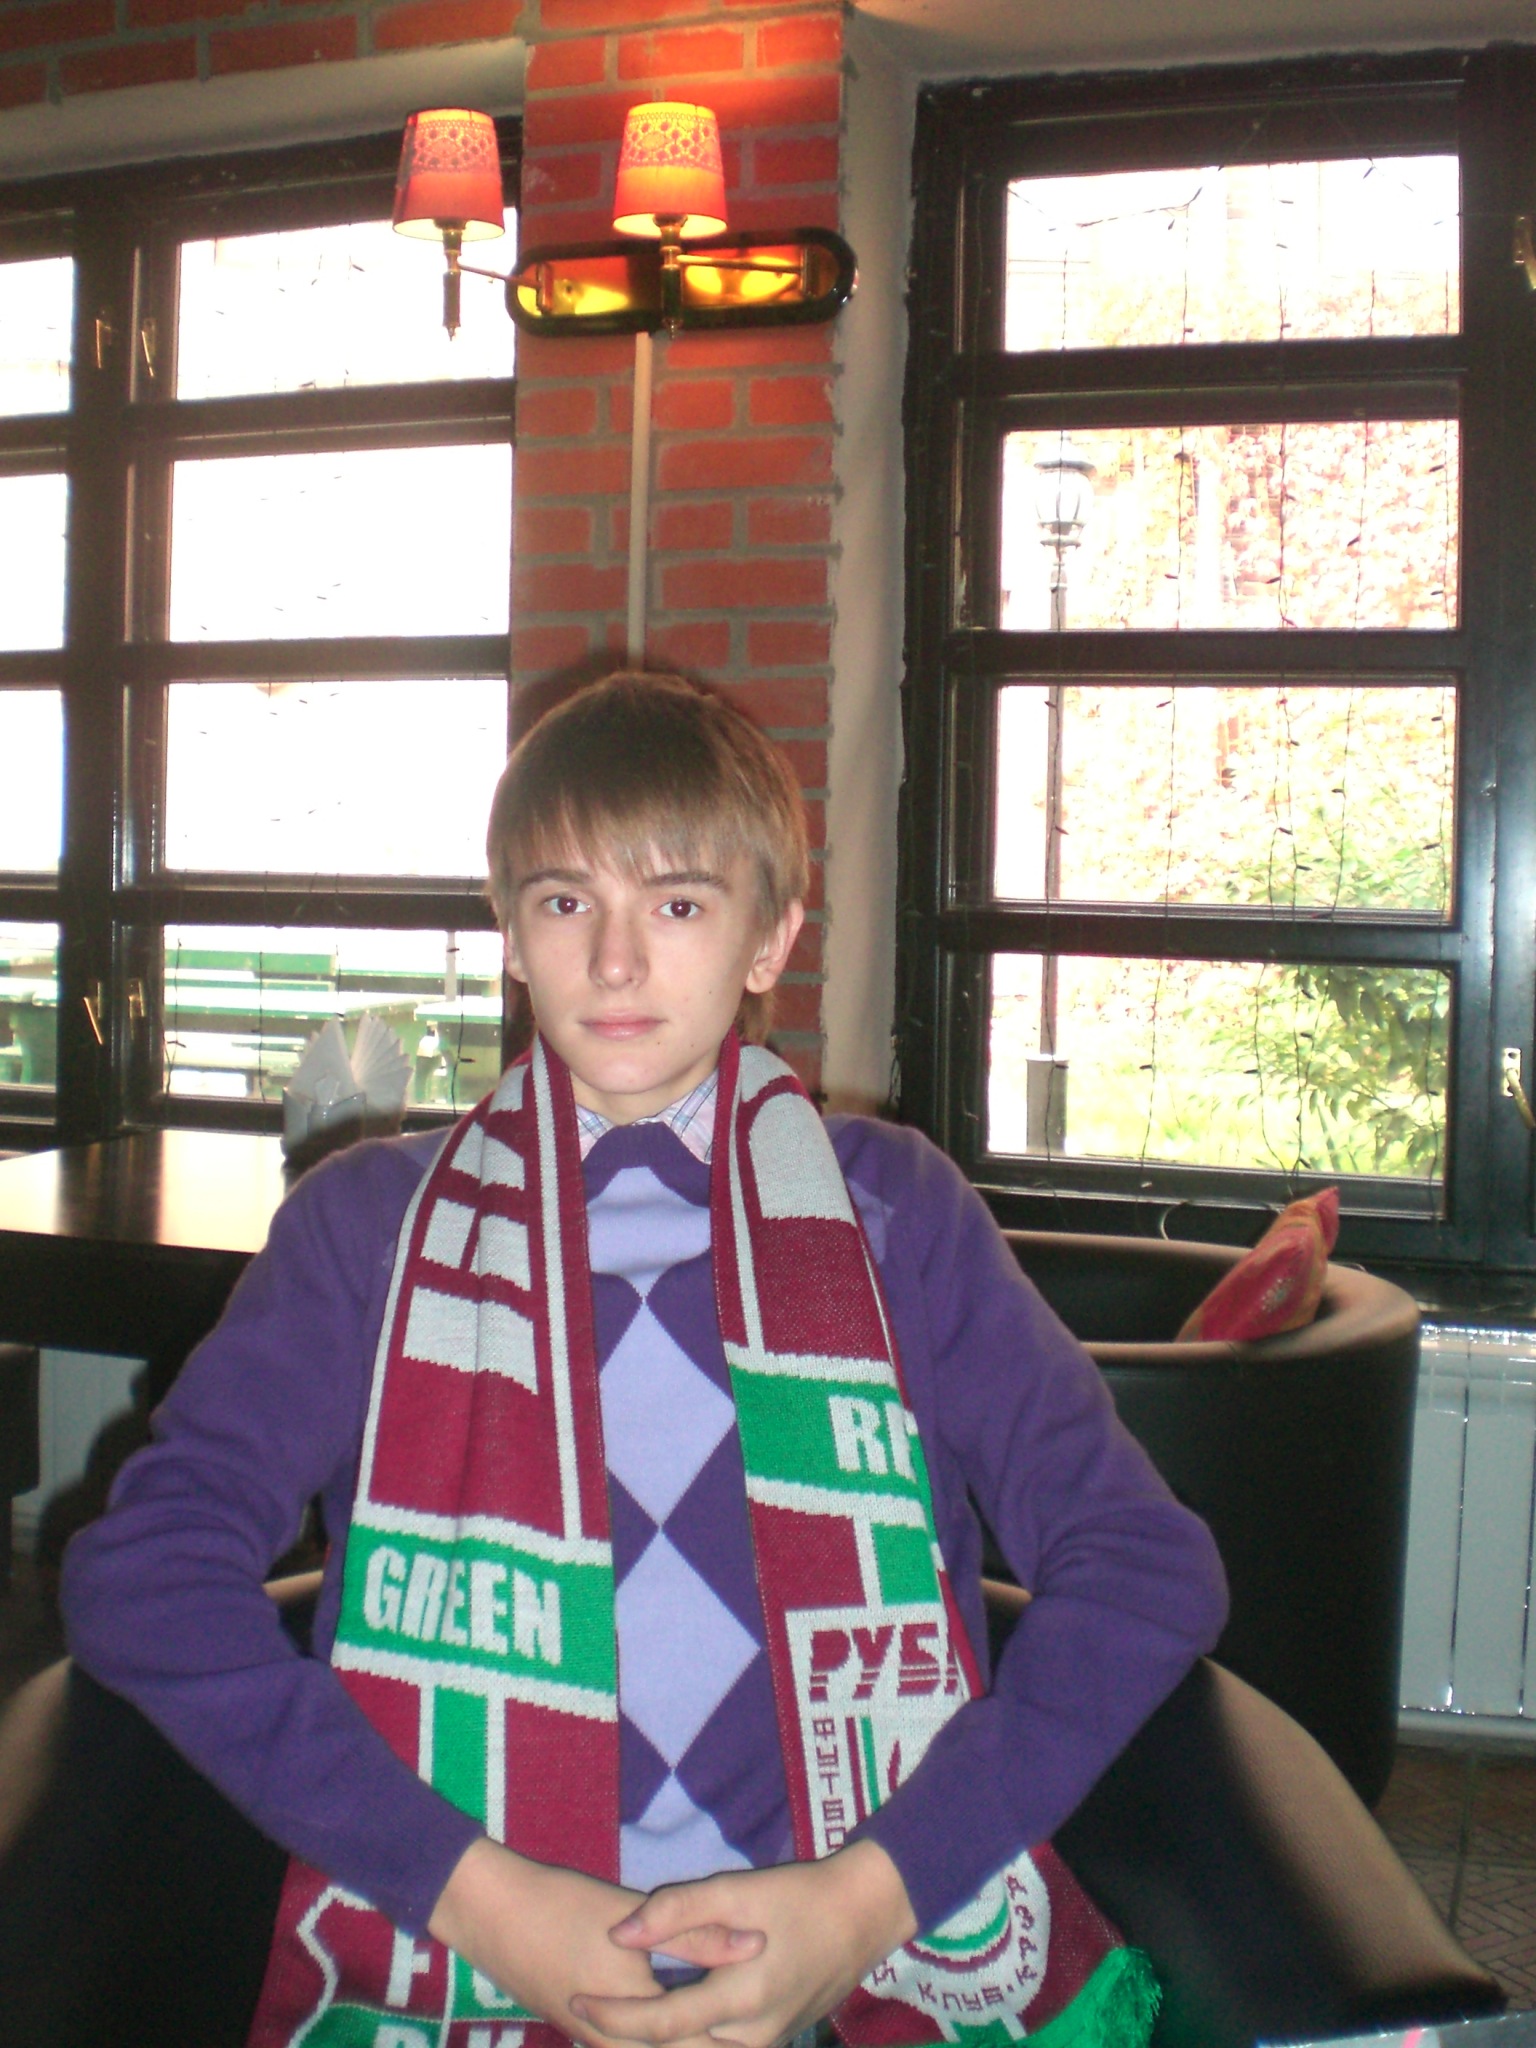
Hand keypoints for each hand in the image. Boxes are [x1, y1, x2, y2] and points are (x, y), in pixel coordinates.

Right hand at [428, 1838, 757, 2047]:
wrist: (489, 1912)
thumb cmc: (560, 1908)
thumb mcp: (632, 1919)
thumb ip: (696, 1935)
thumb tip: (757, 1943)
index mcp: (632, 2022)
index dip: (736, 2043)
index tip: (774, 2032)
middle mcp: (610, 2044)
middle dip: (708, 2043)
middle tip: (756, 2030)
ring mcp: (589, 2038)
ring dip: (683, 2042)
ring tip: (722, 2026)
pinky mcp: (578, 2023)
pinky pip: (626, 2046)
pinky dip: (656, 2038)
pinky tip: (674, 2017)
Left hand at [577, 1839, 917, 2047]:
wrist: (862, 1916)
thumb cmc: (797, 1897)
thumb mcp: (735, 1891)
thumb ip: (676, 1910)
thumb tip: (619, 1933)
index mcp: (739, 2001)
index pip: (658, 2025)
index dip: (611, 2016)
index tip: (575, 1999)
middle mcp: (751, 2038)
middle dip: (627, 2039)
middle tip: (583, 2016)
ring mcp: (765, 2044)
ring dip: (659, 2040)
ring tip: (615, 2019)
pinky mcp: (774, 2039)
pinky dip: (687, 2036)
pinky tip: (665, 2017)